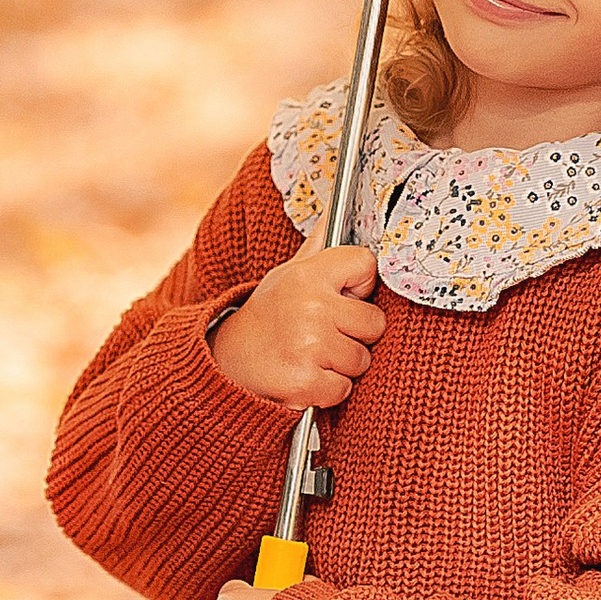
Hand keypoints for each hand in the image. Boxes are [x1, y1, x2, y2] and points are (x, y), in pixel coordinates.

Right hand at [210, 243, 384, 412]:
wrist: (226, 361)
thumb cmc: (269, 315)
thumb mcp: (288, 273)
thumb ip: (319, 246)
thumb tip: (336, 209)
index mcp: (307, 275)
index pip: (366, 265)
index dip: (359, 285)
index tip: (341, 295)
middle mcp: (310, 308)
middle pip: (374, 322)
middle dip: (354, 332)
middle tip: (322, 332)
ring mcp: (309, 346)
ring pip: (361, 359)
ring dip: (341, 364)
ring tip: (311, 354)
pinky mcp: (306, 383)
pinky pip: (344, 388)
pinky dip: (328, 389)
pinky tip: (305, 375)